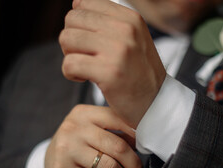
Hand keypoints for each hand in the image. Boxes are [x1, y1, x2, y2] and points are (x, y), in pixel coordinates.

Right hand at [44, 105, 144, 167]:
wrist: (49, 161)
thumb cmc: (78, 144)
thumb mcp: (92, 129)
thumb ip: (114, 130)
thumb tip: (142, 140)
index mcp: (84, 114)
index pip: (118, 119)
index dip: (137, 134)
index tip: (145, 147)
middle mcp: (74, 128)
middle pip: (118, 147)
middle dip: (134, 165)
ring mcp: (66, 149)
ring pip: (109, 167)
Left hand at [59, 0, 165, 127]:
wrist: (156, 103)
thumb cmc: (137, 72)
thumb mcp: (131, 38)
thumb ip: (108, 21)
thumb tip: (76, 3)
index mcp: (129, 18)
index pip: (83, 2)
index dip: (78, 23)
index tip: (88, 41)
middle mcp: (125, 29)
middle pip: (72, 19)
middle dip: (71, 40)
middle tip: (84, 56)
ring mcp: (118, 50)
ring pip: (66, 38)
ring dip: (69, 56)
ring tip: (84, 67)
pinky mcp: (109, 73)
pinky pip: (69, 64)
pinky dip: (70, 74)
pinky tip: (84, 78)